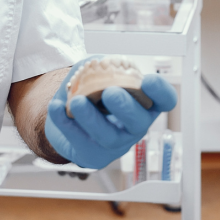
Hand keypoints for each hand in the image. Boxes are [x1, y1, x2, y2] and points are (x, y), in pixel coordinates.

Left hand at [44, 59, 176, 168]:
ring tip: (76, 102)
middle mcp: (135, 125)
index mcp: (145, 102)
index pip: (164, 100)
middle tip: (110, 93)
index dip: (161, 92)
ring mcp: (116, 143)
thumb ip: (102, 65)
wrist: (71, 116)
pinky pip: (80, 142)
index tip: (149, 80)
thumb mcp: (101, 71)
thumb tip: (97, 64)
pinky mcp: (93, 154)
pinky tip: (55, 108)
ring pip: (108, 136)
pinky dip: (65, 124)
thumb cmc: (94, 91)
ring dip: (92, 118)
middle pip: (138, 121)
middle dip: (125, 107)